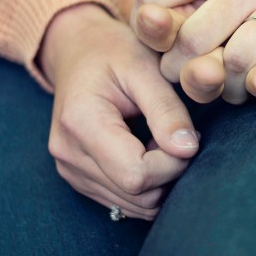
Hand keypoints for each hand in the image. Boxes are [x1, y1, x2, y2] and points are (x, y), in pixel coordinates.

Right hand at [37, 3, 200, 219]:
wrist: (78, 51)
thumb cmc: (114, 51)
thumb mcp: (145, 68)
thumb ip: (167, 110)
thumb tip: (187, 150)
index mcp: (80, 123)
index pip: (136, 175)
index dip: (173, 164)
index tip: (187, 135)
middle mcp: (68, 154)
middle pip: (136, 194)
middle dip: (170, 172)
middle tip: (177, 135)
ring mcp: (70, 170)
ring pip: (134, 205)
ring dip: (160, 180)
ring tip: (160, 140)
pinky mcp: (78, 179)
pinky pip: (124, 202)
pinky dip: (146, 185)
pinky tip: (146, 151)